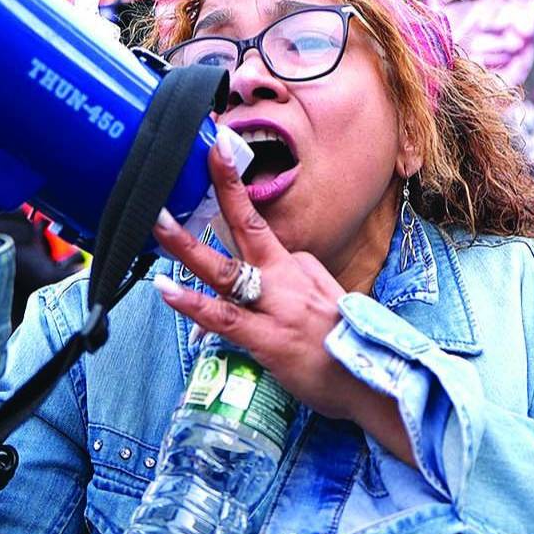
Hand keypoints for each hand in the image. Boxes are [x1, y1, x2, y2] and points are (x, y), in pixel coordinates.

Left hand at [150, 146, 418, 468]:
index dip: (234, 193)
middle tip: (202, 150)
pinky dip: (192, 304)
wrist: (376, 383)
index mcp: (300, 266)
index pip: (258, 232)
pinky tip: (166, 291)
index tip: (220, 153)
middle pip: (249, 225)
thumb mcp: (326, 302)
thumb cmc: (347, 349)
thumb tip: (251, 290)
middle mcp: (288, 277)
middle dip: (225, 186)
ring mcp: (278, 306)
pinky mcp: (269, 338)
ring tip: (157, 221)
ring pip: (225, 269)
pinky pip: (224, 317)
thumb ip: (291, 287)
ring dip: (187, 245)